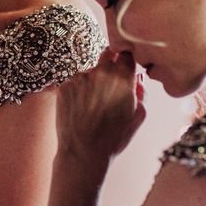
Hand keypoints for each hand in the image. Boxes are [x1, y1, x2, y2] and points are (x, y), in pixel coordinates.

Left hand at [56, 50, 145, 166]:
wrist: (83, 152)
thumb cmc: (114, 137)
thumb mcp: (139, 116)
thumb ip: (142, 91)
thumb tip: (137, 77)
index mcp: (121, 78)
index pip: (126, 53)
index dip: (127, 58)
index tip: (127, 64)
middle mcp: (100, 73)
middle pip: (107, 54)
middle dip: (111, 62)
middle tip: (111, 82)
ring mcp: (79, 79)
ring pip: (90, 72)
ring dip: (93, 81)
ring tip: (95, 106)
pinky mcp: (64, 86)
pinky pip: (75, 83)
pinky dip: (79, 91)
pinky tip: (82, 109)